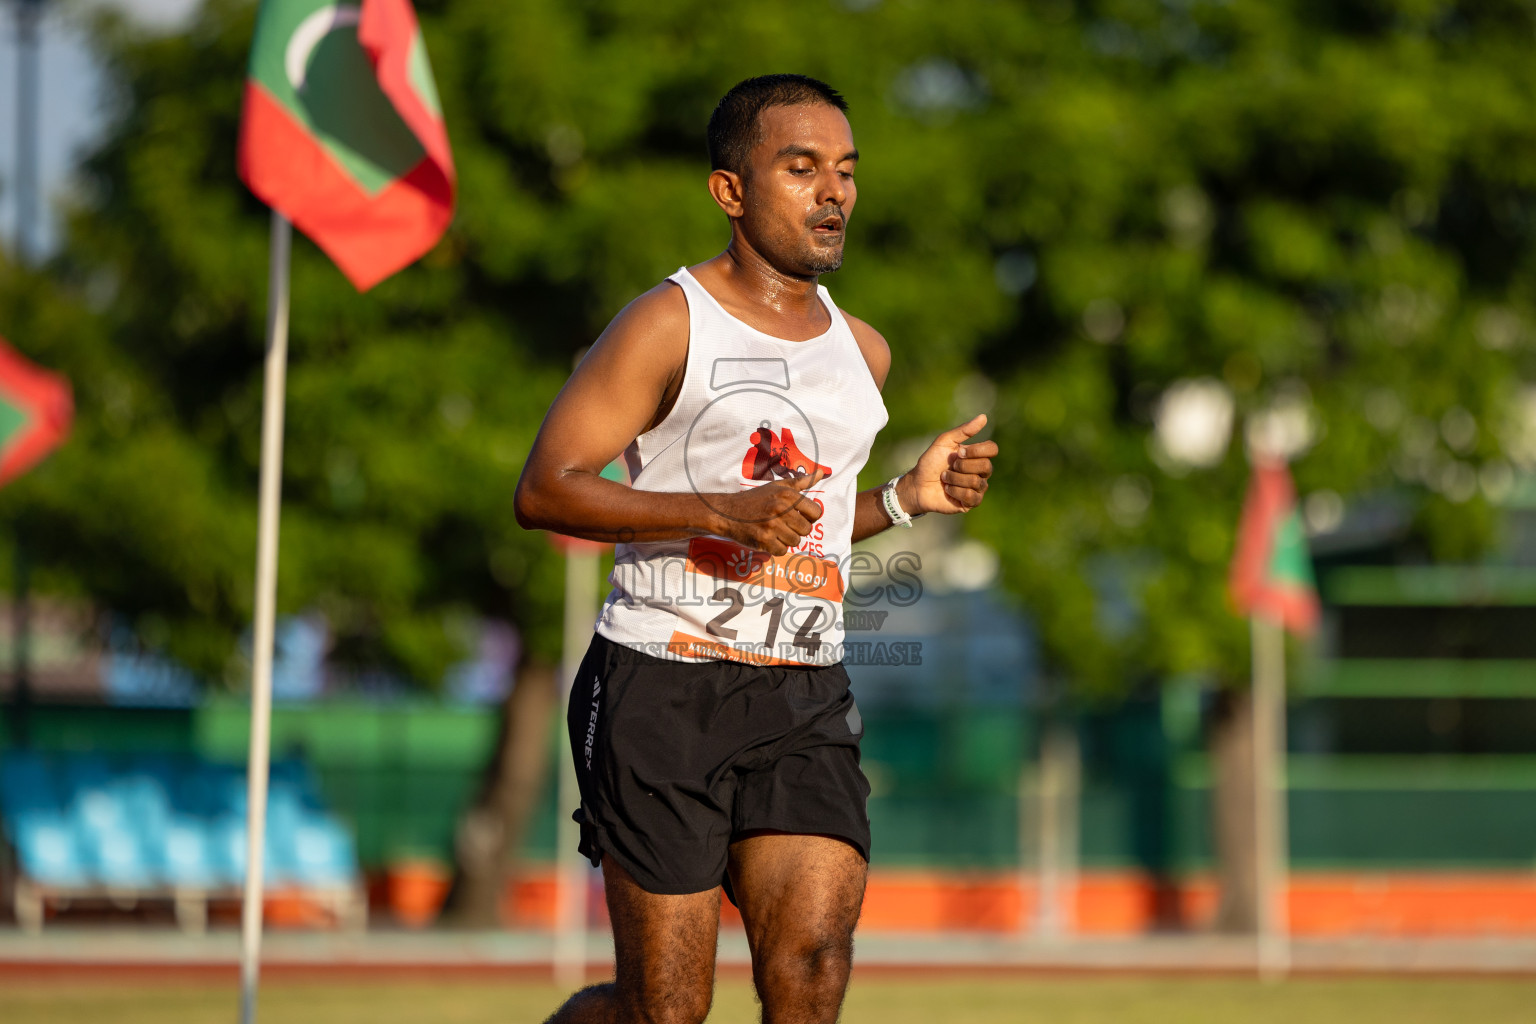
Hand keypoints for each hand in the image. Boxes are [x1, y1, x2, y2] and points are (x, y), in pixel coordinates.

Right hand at [709, 469, 825, 554]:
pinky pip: (782, 551)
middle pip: (806, 530)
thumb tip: (822, 473)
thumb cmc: (755, 499)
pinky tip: (767, 538)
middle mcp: (780, 508)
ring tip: (774, 531)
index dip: (809, 517)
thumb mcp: (777, 486)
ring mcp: (771, 525)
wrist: (727, 512)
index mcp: (787, 494)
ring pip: (795, 542)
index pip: (816, 512)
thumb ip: (801, 482)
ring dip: (786, 539)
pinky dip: (776, 548)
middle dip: (797, 530)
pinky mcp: (763, 540)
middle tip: (783, 525)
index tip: (798, 516)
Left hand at [897, 414, 996, 514]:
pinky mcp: (971, 502)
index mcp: (976, 456)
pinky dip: (955, 491)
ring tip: (945, 479)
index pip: (992, 449)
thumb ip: (963, 431)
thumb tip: (984, 417)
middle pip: (986, 466)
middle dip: (962, 466)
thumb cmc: (931, 462)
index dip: (977, 451)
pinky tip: (948, 490)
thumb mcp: (944, 442)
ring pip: (976, 482)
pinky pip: (971, 496)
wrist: (918, 484)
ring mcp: (977, 488)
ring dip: (955, 479)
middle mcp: (980, 472)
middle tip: (950, 467)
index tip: (958, 452)